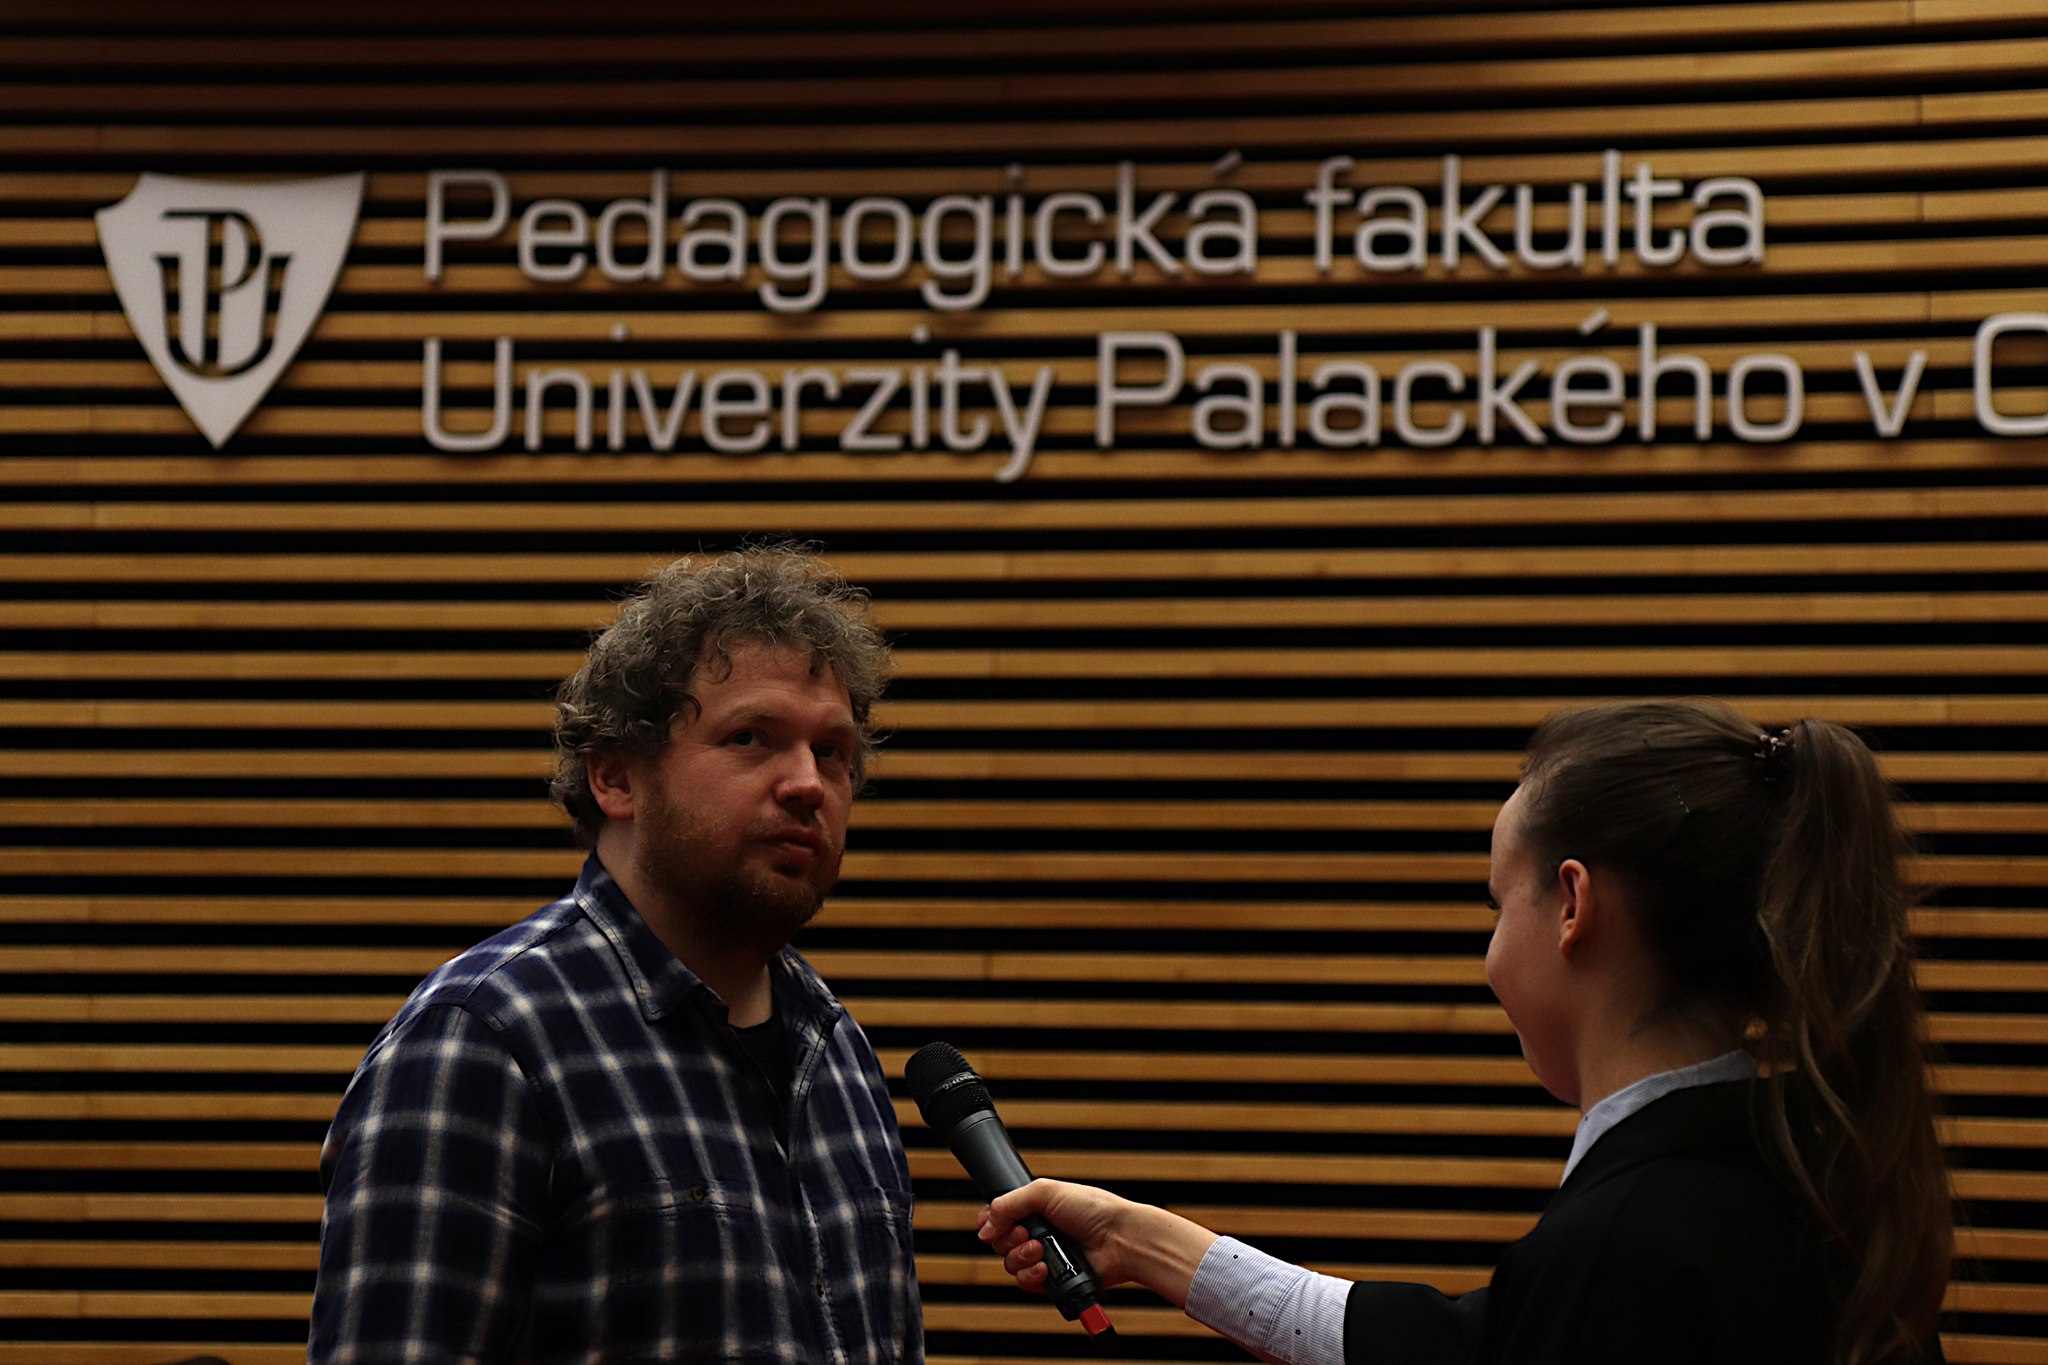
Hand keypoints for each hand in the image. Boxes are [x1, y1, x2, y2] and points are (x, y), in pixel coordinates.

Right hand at [975, 1177, 1216, 1307]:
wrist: (1119, 1239)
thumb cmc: (1093, 1210)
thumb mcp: (1046, 1192)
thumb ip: (1008, 1203)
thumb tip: (984, 1226)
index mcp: (1035, 1210)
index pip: (998, 1217)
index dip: (992, 1222)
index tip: (997, 1223)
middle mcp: (1038, 1234)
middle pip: (1000, 1243)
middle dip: (1009, 1239)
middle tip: (1028, 1234)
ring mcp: (1045, 1258)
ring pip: (1011, 1265)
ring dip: (1021, 1258)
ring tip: (1041, 1251)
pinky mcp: (1052, 1281)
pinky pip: (1026, 1284)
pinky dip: (1032, 1277)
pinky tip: (1045, 1269)